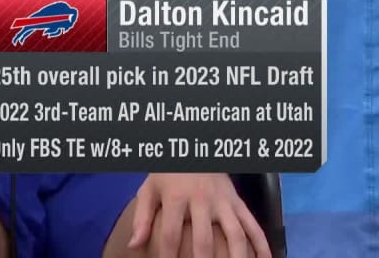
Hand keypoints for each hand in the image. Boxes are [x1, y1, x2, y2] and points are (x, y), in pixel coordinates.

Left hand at [129, 173, 270, 257]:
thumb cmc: (168, 174)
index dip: (168, 256)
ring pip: (235, 236)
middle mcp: (202, 202)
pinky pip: (253, 225)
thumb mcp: (149, 190)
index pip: (170, 234)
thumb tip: (134, 245)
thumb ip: (142, 218)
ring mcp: (224, 203)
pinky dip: (263, 245)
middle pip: (204, 240)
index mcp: (176, 198)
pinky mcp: (239, 203)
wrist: (194, 150)